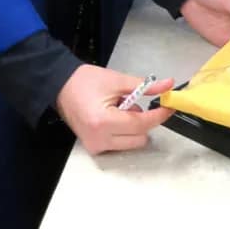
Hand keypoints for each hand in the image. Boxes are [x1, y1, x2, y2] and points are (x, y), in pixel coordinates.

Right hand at [55, 66, 175, 154]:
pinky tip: (111, 117)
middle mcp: (99, 139)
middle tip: (130, 102)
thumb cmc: (85, 81)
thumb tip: (168, 85)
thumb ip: (144, 86)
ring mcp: (96, 147)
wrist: (60, 86)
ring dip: (133, 127)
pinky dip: (123, 132)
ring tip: (117, 109)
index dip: (159, 115)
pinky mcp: (94, 149)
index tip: (169, 106)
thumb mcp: (117, 79)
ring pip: (132, 143)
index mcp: (104, 121)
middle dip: (142, 120)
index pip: (141, 124)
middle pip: (139, 137)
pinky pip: (121, 144)